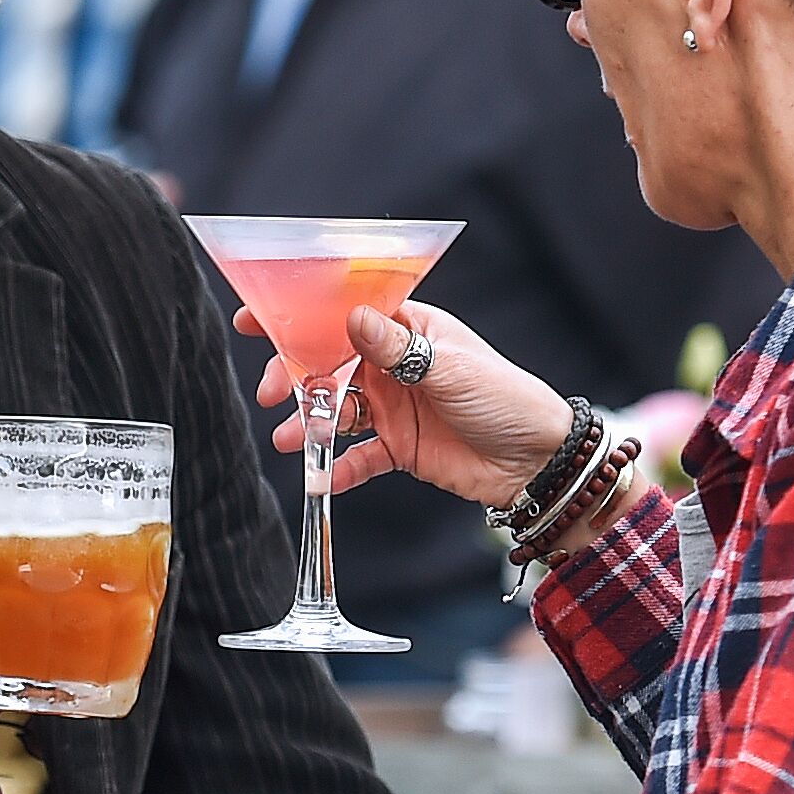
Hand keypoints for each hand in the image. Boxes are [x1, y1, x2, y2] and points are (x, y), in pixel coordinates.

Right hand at [242, 298, 563, 512]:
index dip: (301, 316)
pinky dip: (338, 468)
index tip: (256, 320)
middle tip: (273, 393)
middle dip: (296, 377)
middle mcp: (394, 366)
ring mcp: (392, 407)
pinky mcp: (397, 448)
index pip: (346, 314)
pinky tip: (321, 478)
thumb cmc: (505, 398)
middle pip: (329, 364)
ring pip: (336, 411)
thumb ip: (398, 348)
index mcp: (409, 331)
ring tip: (290, 439)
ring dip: (310, 424)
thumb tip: (351, 318)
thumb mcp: (451, 368)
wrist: (537, 461)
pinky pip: (357, 457)